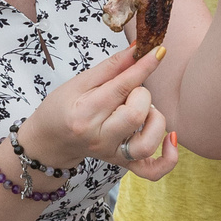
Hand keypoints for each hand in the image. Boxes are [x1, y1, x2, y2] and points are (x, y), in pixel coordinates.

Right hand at [20, 42, 175, 175]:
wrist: (49, 140)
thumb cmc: (62, 107)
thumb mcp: (79, 82)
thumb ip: (111, 66)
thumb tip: (138, 49)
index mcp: (84, 113)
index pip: (122, 87)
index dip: (144, 67)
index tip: (159, 51)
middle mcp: (99, 138)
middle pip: (136, 115)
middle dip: (142, 95)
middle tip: (131, 92)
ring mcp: (112, 154)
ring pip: (147, 143)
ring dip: (155, 121)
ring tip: (144, 111)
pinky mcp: (123, 163)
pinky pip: (152, 171)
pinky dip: (169, 158)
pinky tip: (170, 139)